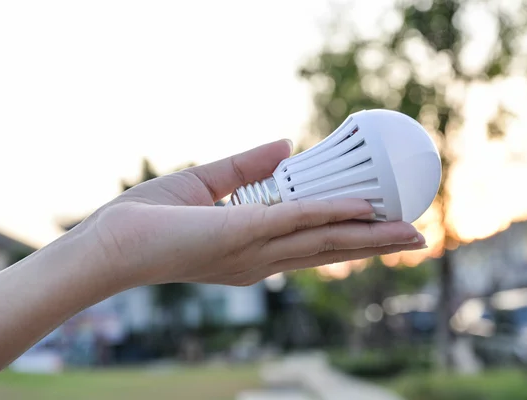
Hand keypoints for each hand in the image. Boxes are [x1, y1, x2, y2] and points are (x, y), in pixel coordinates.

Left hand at [86, 140, 425, 286]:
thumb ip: (248, 166)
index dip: (348, 234)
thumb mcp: (207, 185)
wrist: (111, 241)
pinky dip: (332, 214)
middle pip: (330, 249)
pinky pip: (297, 221)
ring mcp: (255, 250)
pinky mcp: (241, 234)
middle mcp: (261, 258)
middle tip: (415, 236)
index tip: (380, 225)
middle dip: (375, 244)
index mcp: (254, 249)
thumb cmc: (151, 219)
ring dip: (370, 236)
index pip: (311, 242)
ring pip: (325, 242)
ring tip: (411, 233)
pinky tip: (364, 209)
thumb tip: (288, 144)